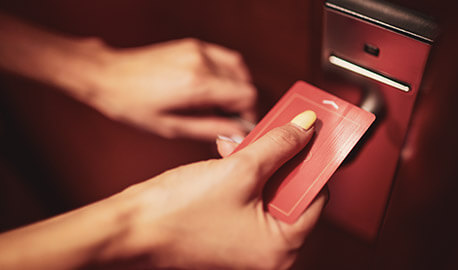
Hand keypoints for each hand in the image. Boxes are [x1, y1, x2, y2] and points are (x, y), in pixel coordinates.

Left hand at [88, 38, 256, 139]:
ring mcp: (198, 50)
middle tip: (228, 118)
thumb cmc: (132, 104)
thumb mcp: (171, 127)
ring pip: (238, 68)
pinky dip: (228, 74)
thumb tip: (235, 133)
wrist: (108, 76)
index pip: (246, 95)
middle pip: (245, 82)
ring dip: (238, 88)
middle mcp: (201, 62)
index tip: (240, 125)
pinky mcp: (193, 45)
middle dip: (242, 103)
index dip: (249, 114)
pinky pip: (224, 58)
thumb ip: (209, 129)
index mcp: (196, 85)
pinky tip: (215, 88)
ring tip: (222, 104)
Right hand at [119, 110, 326, 268]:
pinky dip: (243, 174)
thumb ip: (279, 146)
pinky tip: (229, 155)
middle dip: (280, 159)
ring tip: (244, 143)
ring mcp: (247, 241)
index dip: (315, 164)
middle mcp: (267, 250)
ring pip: (268, 191)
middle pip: (292, 193)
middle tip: (278, 132)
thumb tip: (305, 130)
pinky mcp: (230, 230)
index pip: (317, 198)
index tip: (312, 138)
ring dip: (258, 162)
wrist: (132, 227)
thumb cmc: (178, 214)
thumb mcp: (240, 170)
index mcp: (280, 247)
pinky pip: (248, 197)